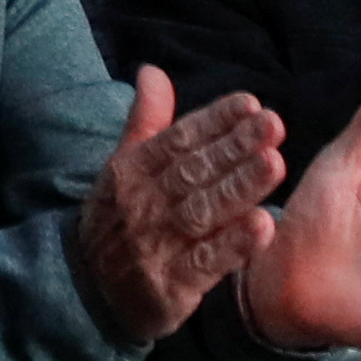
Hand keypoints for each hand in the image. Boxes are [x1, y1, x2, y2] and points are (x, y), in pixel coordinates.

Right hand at [73, 67, 284, 341]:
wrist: (85, 290)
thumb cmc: (119, 219)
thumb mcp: (123, 168)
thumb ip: (147, 122)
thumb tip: (152, 71)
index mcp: (131, 171)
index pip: (177, 140)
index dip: (214, 121)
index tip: (251, 103)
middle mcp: (142, 204)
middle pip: (193, 172)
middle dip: (235, 147)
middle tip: (273, 125)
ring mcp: (155, 246)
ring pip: (202, 212)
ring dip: (239, 188)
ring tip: (274, 164)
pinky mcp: (170, 286)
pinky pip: (205, 263)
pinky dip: (234, 245)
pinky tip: (264, 226)